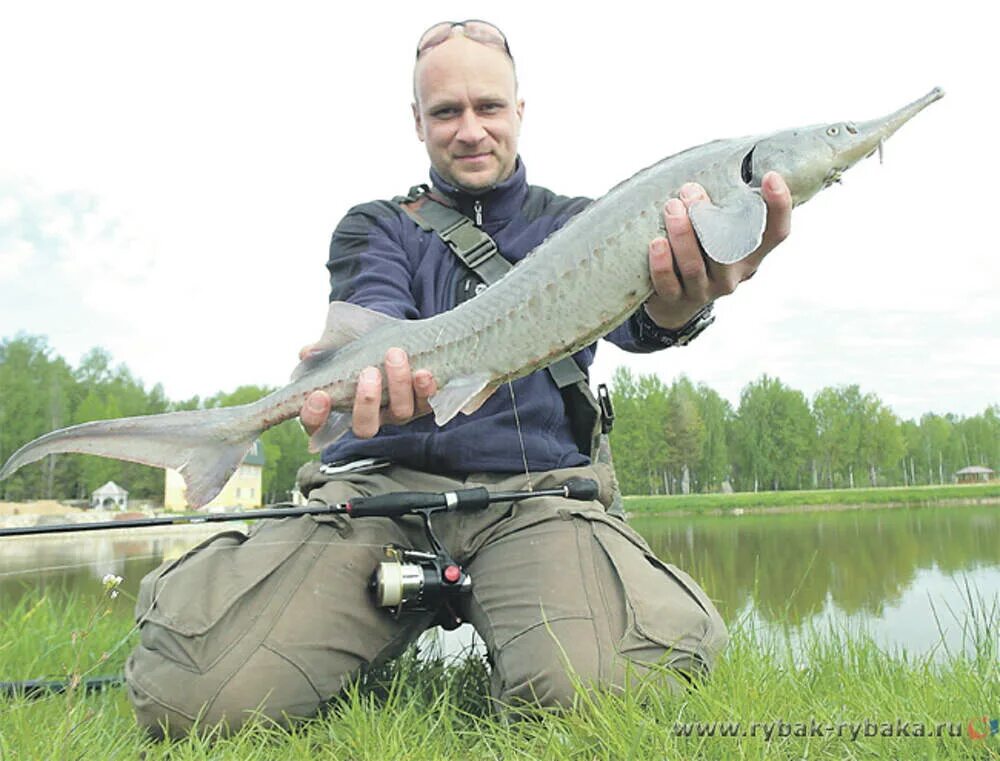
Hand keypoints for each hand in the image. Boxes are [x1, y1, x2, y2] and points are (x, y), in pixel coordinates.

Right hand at [298, 346, 436, 438]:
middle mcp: (369, 418)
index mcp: (337, 410)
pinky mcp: (422, 404)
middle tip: (368, 373)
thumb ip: (321, 351)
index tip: (319, 394)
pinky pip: (427, 404)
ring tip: (395, 356)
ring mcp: (396, 413)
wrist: (396, 338)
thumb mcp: (337, 346)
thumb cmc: (358, 348)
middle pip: (365, 427)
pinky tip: (424, 373)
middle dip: (366, 402)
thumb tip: (307, 352)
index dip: (315, 415)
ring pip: (400, 413)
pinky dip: (426, 390)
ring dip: (398, 385)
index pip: (317, 426)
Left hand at [643, 171, 791, 328]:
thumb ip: (721, 209)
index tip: (772, 176)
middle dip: (707, 216)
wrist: (672, 304)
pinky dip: (662, 264)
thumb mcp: (717, 235)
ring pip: (695, 265)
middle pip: (727, 248)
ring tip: (671, 208)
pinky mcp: (676, 300)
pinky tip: (656, 243)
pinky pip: (668, 284)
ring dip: (683, 235)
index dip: (779, 207)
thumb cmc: (697, 254)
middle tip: (689, 189)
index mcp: (749, 255)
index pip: (776, 234)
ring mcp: (704, 290)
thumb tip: (717, 160)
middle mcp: (732, 275)